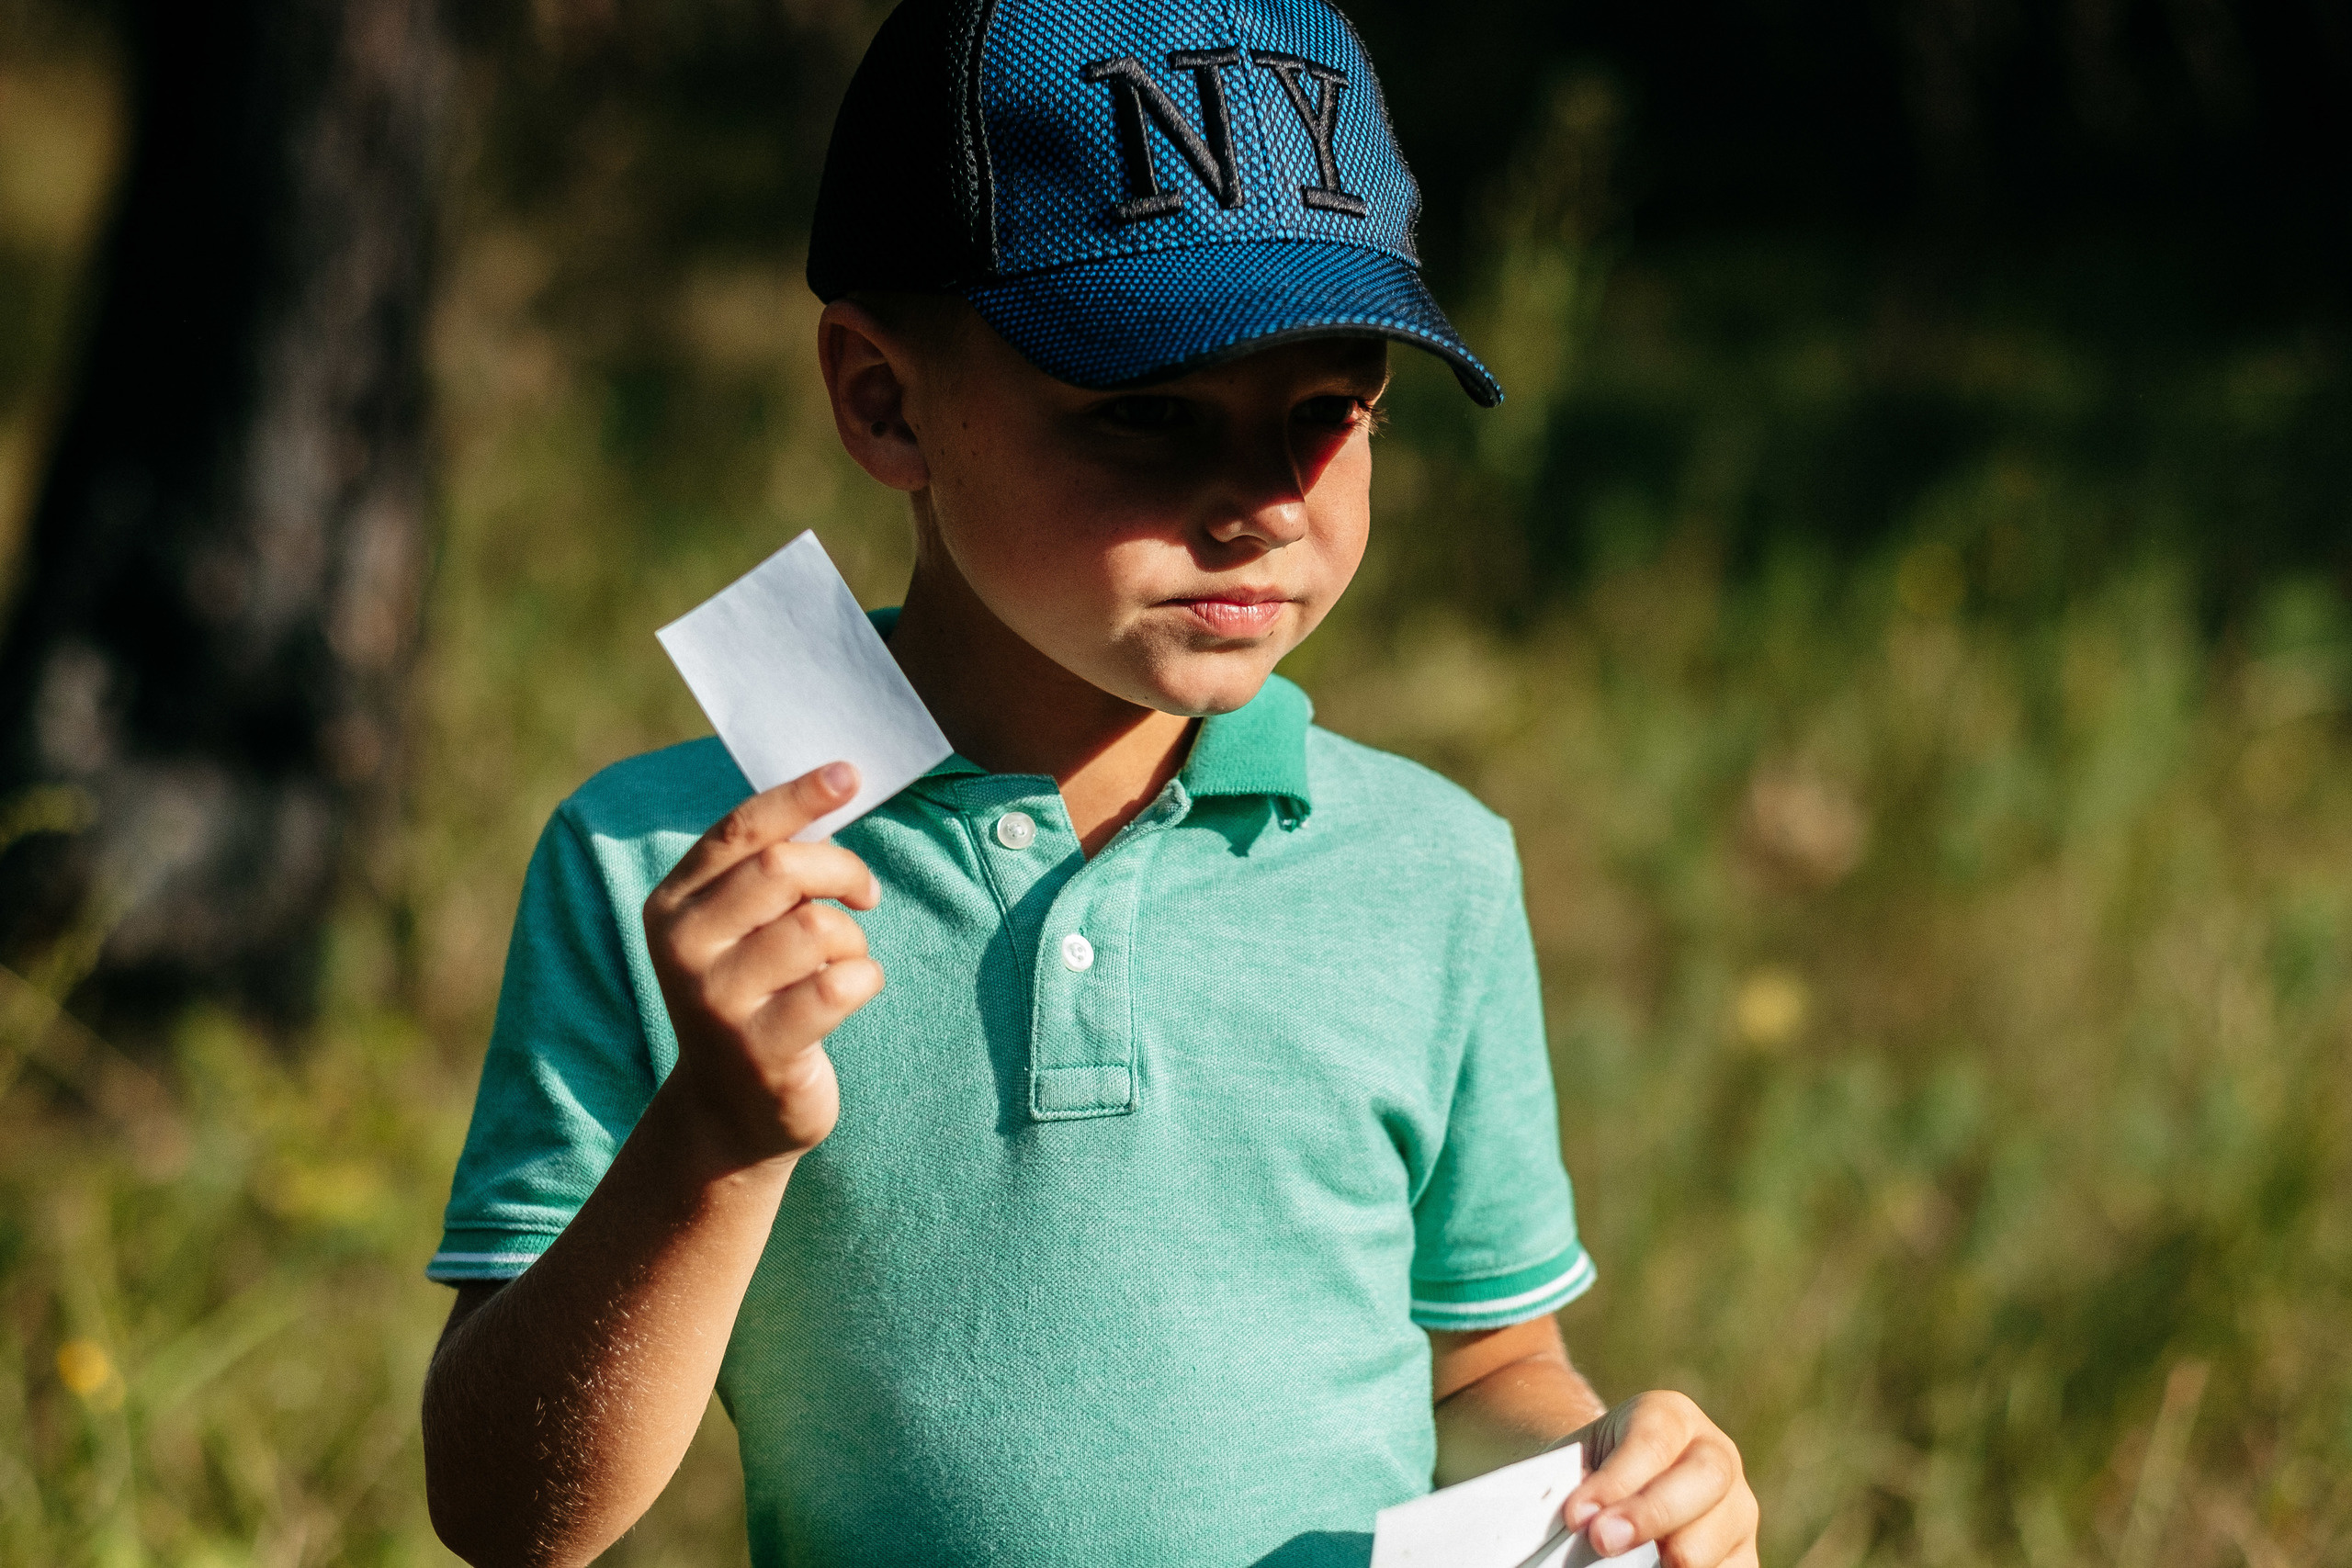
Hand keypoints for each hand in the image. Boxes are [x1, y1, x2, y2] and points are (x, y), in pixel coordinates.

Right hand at [642, 761, 884, 1168]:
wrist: (730, 1110)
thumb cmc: (755, 993)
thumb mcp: (741, 926)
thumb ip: (767, 866)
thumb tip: (834, 784)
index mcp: (673, 904)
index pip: (740, 830)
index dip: (798, 796)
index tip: (848, 774)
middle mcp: (682, 949)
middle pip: (782, 869)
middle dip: (842, 869)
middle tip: (865, 892)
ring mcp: (716, 1003)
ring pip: (818, 928)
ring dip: (854, 939)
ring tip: (845, 961)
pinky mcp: (759, 1050)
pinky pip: (840, 985)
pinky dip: (865, 979)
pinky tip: (851, 994)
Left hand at [1561, 1391, 1757, 1567]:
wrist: (1613, 1486)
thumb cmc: (1590, 1472)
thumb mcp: (1576, 1462)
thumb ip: (1575, 1482)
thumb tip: (1579, 1519)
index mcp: (1671, 1416)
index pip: (1653, 1441)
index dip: (1617, 1480)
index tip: (1578, 1514)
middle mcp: (1716, 1455)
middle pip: (1706, 1478)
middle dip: (1653, 1513)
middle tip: (1604, 1539)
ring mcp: (1737, 1508)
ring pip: (1723, 1535)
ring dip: (1675, 1558)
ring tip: (1628, 1567)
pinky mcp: (1743, 1555)